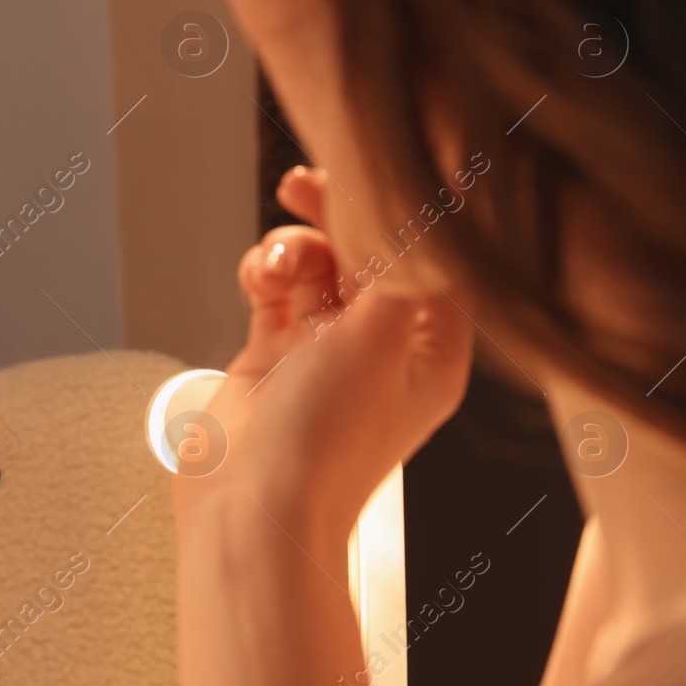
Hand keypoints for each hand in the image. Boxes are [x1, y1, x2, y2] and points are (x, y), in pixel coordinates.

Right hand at [171, 166, 473, 542]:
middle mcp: (382, 346)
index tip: (360, 175)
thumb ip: (401, 260)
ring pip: (314, 264)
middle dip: (333, 216)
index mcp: (431, 349)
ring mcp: (324, 350)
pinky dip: (263, 274)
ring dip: (290, 250)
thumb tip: (421, 200)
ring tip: (275, 270)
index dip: (395, 211)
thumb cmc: (326, 441)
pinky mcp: (274, 353)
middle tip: (302, 186)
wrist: (253, 509)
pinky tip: (258, 284)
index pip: (425, 256)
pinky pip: (273, 289)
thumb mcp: (380, 336)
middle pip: (366, 251)